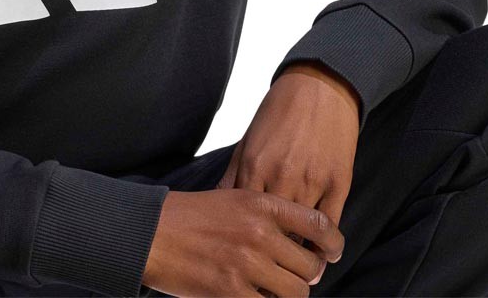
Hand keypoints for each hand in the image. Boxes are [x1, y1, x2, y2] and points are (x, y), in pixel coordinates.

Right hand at [143, 186, 344, 297]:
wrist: (154, 233)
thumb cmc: (195, 215)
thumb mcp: (236, 198)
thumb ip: (269, 214)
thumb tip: (307, 238)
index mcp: (262, 204)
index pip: (318, 224)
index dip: (334, 242)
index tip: (332, 252)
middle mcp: (258, 232)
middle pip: (310, 266)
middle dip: (306, 276)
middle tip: (293, 275)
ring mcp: (246, 264)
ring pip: (296, 293)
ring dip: (288, 295)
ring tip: (272, 288)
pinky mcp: (231, 292)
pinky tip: (253, 294)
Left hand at [214, 62, 359, 287]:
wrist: (319, 86)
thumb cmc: (279, 113)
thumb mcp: (249, 139)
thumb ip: (234, 174)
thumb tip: (217, 207)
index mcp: (254, 165)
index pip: (243, 221)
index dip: (242, 247)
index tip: (241, 266)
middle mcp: (281, 175)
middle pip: (272, 235)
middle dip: (270, 261)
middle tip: (269, 281)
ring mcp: (311, 179)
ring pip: (302, 237)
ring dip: (299, 261)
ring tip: (297, 278)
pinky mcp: (338, 181)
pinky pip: (330, 225)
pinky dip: (327, 247)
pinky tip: (324, 257)